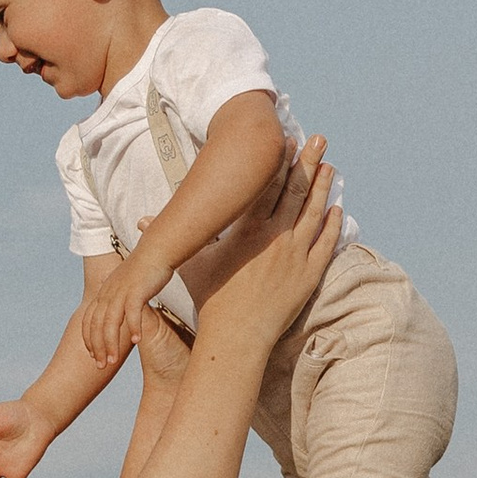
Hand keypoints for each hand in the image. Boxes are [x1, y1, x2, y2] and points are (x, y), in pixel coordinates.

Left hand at [80, 262, 160, 366]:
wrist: (157, 248)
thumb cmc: (146, 268)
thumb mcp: (127, 285)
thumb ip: (121, 299)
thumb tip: (121, 313)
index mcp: (105, 292)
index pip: (89, 320)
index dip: (89, 340)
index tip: (93, 355)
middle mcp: (109, 293)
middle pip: (96, 325)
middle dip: (97, 347)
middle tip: (100, 366)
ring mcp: (121, 291)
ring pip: (110, 323)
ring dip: (110, 344)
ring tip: (112, 361)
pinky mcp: (137, 290)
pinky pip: (132, 312)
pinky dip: (132, 327)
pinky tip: (136, 341)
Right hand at [192, 135, 338, 349]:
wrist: (236, 339)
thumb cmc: (212, 301)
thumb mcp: (191, 265)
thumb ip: (175, 239)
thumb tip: (140, 221)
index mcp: (248, 230)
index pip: (267, 185)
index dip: (279, 160)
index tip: (286, 140)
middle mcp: (275, 237)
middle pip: (296, 190)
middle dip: (307, 161)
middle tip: (318, 139)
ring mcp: (295, 256)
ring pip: (314, 212)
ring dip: (323, 187)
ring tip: (330, 166)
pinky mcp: (308, 277)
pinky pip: (325, 244)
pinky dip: (332, 224)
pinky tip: (336, 209)